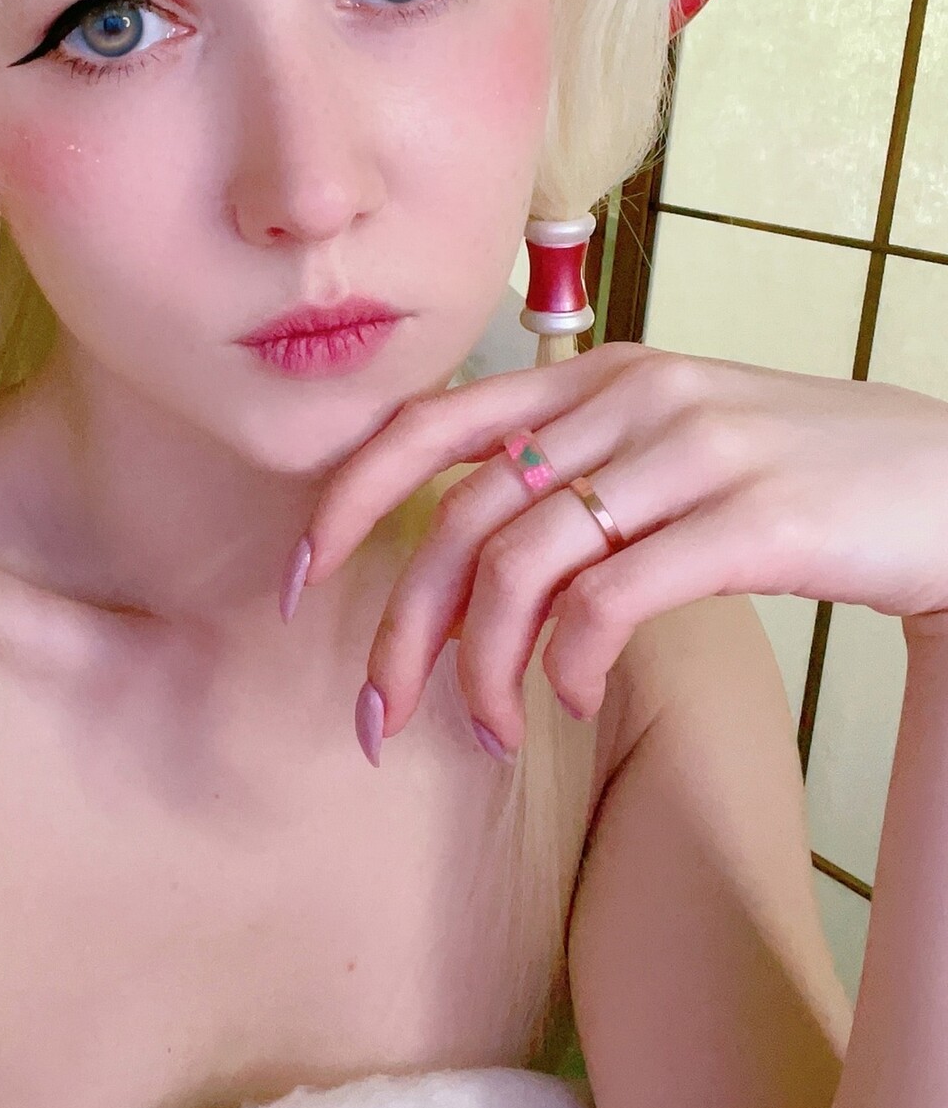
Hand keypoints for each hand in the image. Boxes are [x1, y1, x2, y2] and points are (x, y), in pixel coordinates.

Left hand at [283, 342, 947, 761]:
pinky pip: (612, 599)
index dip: (351, 498)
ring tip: (490, 733)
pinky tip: (573, 704)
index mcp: (598, 375)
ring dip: (480, 668)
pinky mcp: (751, 518)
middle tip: (376, 715)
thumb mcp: (673, 443)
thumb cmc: (801, 479)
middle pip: (461, 516)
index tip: (305, 580)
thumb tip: (468, 558)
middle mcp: (631, 398)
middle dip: (399, 626)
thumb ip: (577, 471)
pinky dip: (570, 665)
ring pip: (522, 563)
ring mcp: (693, 451)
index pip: (433, 423)